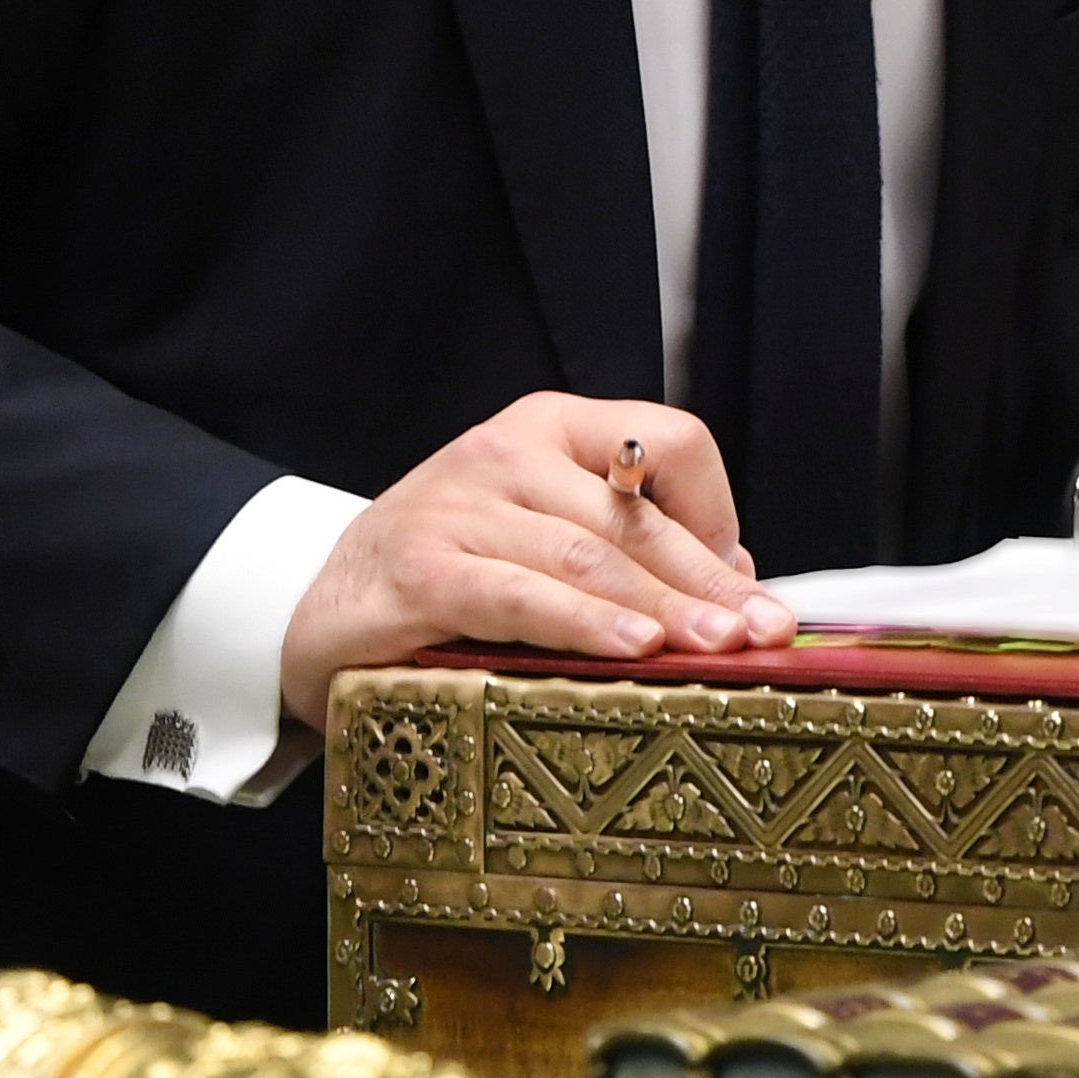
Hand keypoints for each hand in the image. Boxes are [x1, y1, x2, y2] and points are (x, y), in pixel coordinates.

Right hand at [280, 394, 797, 728]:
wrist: (314, 608)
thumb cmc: (446, 574)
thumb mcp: (539, 539)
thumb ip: (621, 547)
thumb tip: (730, 585)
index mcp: (548, 429)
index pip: (666, 440)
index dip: (716, 509)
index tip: (746, 583)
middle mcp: (505, 451)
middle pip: (634, 510)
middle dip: (709, 578)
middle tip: (765, 631)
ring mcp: (459, 506)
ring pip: (585, 553)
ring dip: (661, 605)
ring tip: (717, 646)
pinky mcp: (422, 570)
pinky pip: (520, 595)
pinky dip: (582, 622)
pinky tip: (630, 649)